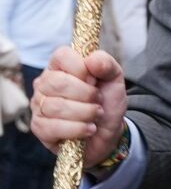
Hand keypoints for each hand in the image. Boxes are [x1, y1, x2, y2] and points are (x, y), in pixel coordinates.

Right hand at [30, 46, 126, 166]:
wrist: (110, 132)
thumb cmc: (107, 102)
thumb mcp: (114, 80)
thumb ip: (107, 64)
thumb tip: (92, 59)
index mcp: (61, 67)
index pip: (62, 56)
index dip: (81, 68)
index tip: (94, 80)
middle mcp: (45, 84)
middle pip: (57, 83)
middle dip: (87, 94)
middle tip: (98, 100)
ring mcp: (39, 105)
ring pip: (56, 106)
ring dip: (85, 113)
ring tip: (96, 115)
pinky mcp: (39, 127)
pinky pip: (53, 127)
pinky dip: (78, 129)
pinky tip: (88, 128)